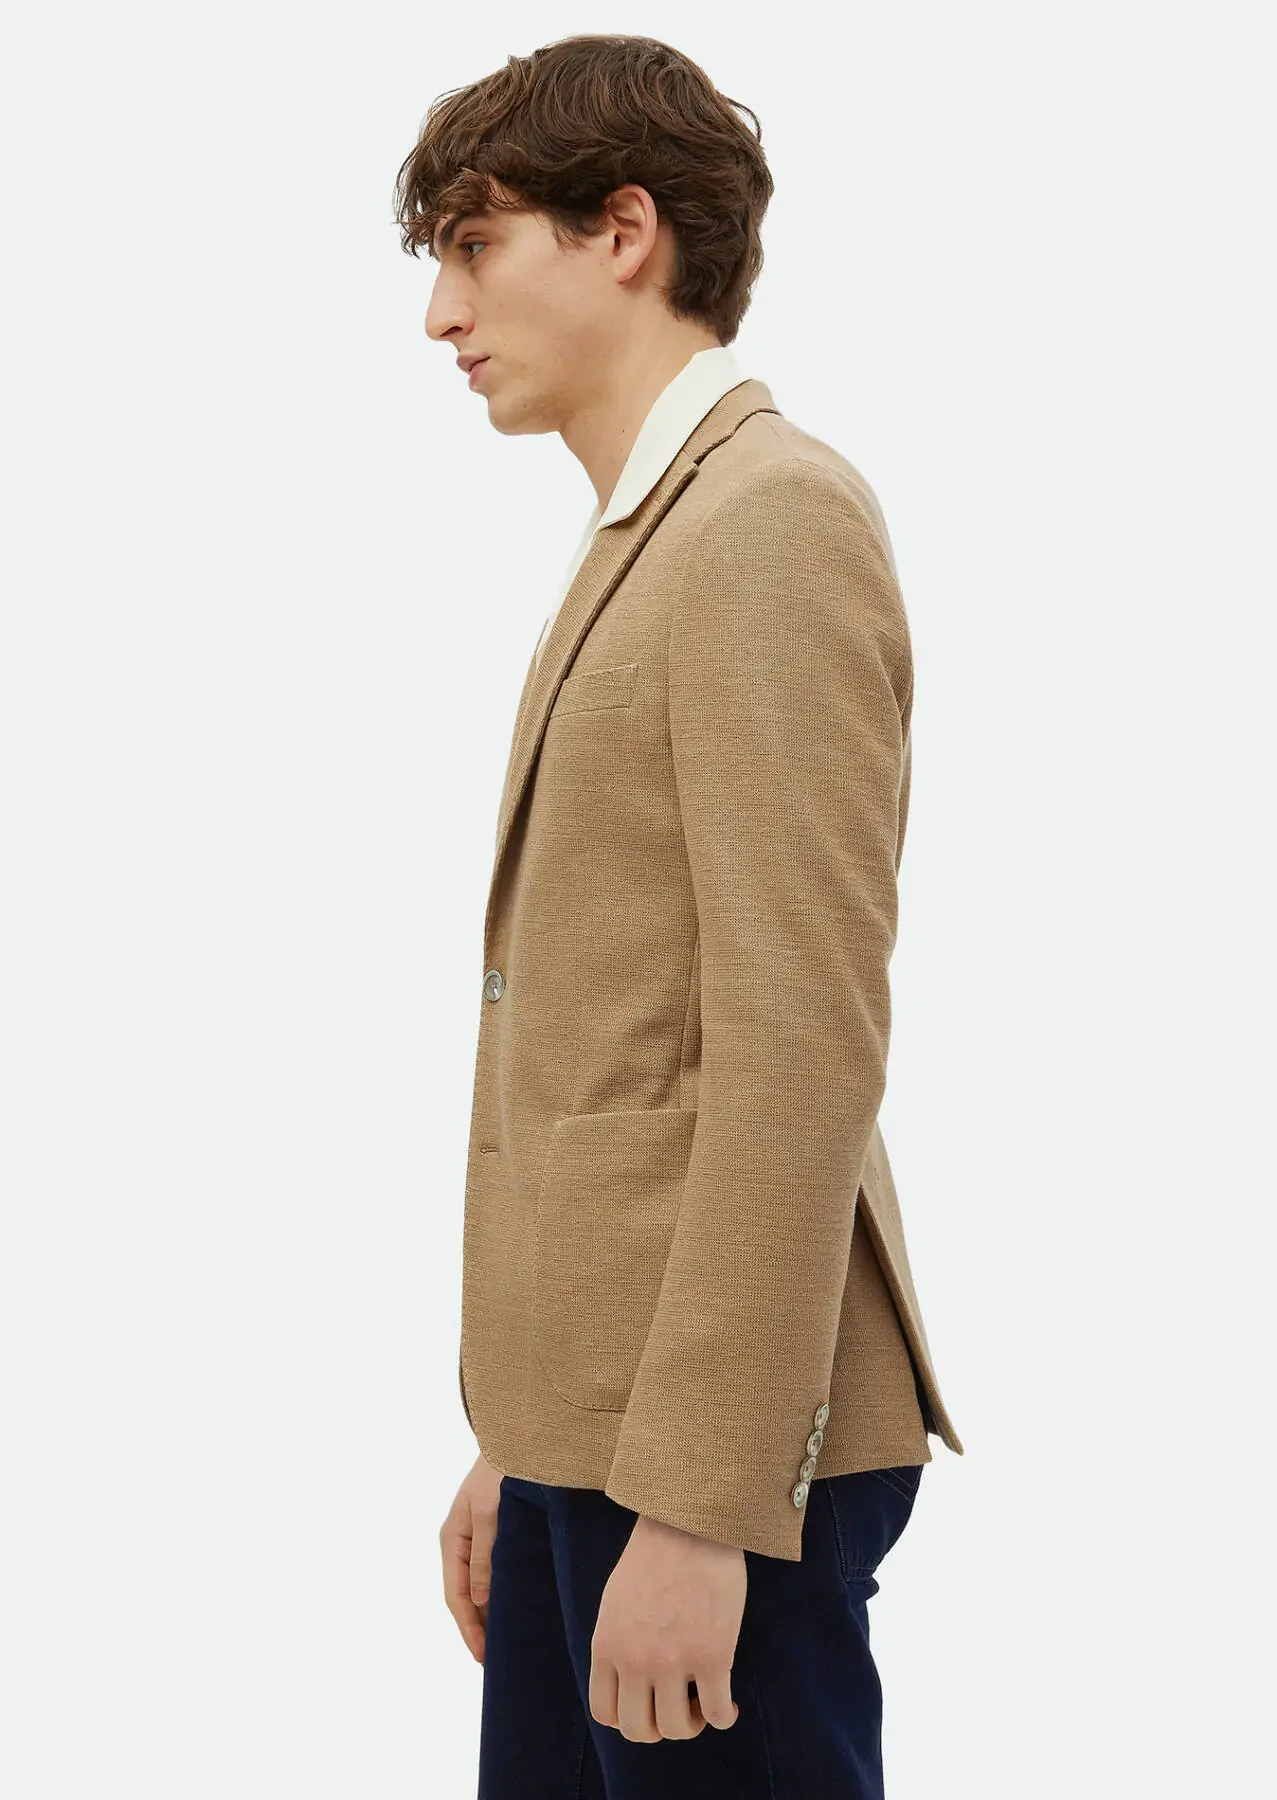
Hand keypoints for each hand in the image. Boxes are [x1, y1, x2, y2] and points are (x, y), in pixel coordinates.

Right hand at [439, 1450, 503, 1662]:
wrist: (519, 1436)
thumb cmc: (501, 1470)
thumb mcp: (490, 1513)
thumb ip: (484, 1556)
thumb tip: (479, 1602)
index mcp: (452, 1539)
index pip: (455, 1597)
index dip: (469, 1630)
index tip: (484, 1658)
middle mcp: (460, 1542)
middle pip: (464, 1597)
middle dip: (477, 1629)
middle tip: (496, 1661)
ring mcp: (475, 1538)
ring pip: (477, 1586)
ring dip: (488, 1613)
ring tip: (506, 1642)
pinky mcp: (493, 1532)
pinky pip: (490, 1572)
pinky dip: (498, 1593)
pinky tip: (514, 1605)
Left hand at [589, 1515, 744, 1741]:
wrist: (690, 1524)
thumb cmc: (655, 1555)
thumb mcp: (616, 1601)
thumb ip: (616, 1642)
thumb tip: (625, 1678)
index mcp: (608, 1645)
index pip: (604, 1713)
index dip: (628, 1719)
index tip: (648, 1706)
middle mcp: (636, 1660)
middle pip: (640, 1729)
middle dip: (660, 1727)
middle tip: (678, 1708)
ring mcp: (674, 1661)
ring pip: (677, 1728)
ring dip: (692, 1724)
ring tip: (702, 1704)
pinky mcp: (712, 1656)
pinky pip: (717, 1713)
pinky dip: (723, 1718)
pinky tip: (728, 1705)